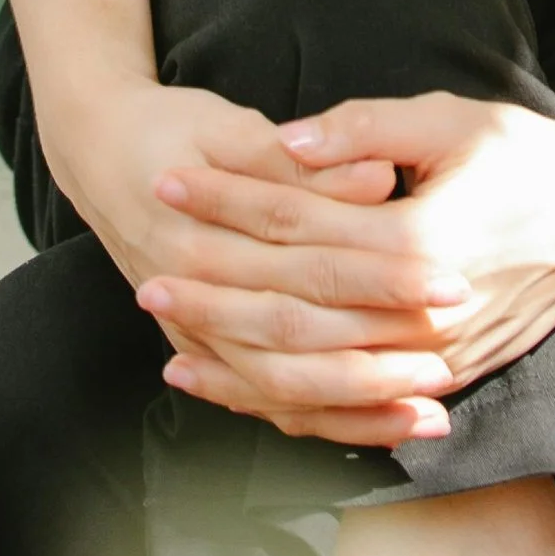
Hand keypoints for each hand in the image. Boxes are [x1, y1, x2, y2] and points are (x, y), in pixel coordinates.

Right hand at [51, 74, 467, 448]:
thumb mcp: (231, 128)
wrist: (100, 155)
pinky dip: (327, 419)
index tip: (449, 278)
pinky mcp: (207, 354)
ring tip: (433, 412)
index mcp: (202, 236)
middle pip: (301, 336)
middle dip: (381, 351)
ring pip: (286, 387)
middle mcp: (194, 300)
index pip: (310, 263)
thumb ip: (307, 160)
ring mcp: (196, 337)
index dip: (381, 273)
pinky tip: (385, 427)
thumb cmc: (175, 132)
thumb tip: (379, 180)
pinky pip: (270, 403)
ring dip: (360, 403)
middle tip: (455, 356)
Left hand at [147, 85, 554, 419]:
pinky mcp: (439, 381)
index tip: (169, 181)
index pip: (298, 224)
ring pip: (313, 375)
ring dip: (236, 360)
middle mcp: (424, 314)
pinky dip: (285, 403)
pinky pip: (346, 408)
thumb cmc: (522, 152)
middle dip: (214, 292)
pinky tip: (237, 390)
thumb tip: (287, 143)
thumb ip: (365, 129)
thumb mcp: (449, 121)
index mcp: (422, 241)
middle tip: (146, 271)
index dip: (228, 202)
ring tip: (170, 340)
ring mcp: (434, 359)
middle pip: (293, 310)